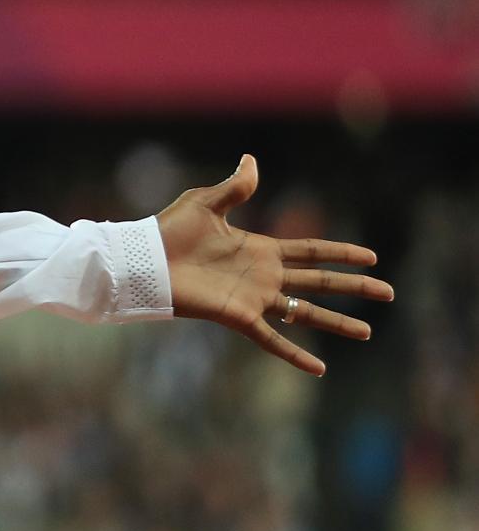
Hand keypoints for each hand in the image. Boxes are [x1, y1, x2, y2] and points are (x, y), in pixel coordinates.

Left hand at [156, 154, 392, 376]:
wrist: (143, 259)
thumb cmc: (168, 231)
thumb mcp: (206, 202)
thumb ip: (236, 187)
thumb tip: (251, 160)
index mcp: (261, 249)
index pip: (312, 251)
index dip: (341, 253)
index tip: (371, 257)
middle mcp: (264, 276)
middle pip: (320, 281)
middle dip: (354, 287)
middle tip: (388, 292)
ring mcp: (254, 298)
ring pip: (305, 312)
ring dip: (337, 323)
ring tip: (367, 332)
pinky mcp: (238, 317)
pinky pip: (272, 339)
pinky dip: (295, 354)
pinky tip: (319, 369)